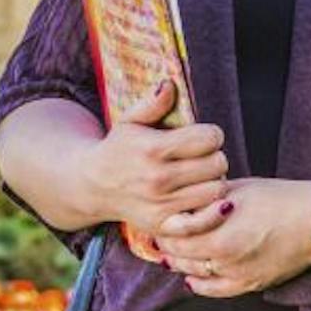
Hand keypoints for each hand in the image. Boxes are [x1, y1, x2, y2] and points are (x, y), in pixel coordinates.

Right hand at [78, 78, 228, 240]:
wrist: (93, 185)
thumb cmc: (118, 148)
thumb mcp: (130, 120)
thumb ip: (153, 103)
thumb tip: (170, 84)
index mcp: (153, 148)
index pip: (209, 138)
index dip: (211, 134)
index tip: (203, 137)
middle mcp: (158, 179)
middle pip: (218, 164)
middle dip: (214, 157)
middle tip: (203, 158)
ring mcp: (161, 205)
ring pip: (216, 191)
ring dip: (214, 182)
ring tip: (201, 177)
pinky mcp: (162, 226)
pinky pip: (201, 223)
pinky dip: (214, 213)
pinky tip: (214, 203)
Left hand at [153, 177, 310, 297]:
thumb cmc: (280, 199)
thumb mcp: (238, 189)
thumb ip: (206, 199)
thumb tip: (183, 201)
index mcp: (219, 231)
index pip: (174, 235)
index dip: (163, 226)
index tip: (158, 218)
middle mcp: (224, 258)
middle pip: (179, 255)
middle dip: (167, 245)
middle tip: (160, 235)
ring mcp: (237, 274)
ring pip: (192, 274)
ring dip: (179, 263)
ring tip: (171, 252)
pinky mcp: (251, 285)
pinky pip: (215, 291)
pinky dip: (198, 285)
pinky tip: (191, 277)